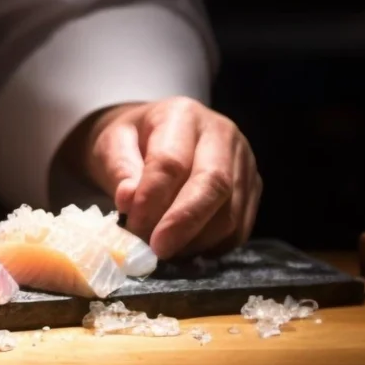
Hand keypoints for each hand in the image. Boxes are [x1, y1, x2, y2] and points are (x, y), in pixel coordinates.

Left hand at [74, 98, 260, 258]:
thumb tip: (127, 200)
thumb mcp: (112, 144)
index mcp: (182, 114)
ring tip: (163, 249)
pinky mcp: (252, 187)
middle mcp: (221, 134)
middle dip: (184, 223)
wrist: (153, 136)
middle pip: (214, 184)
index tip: (134, 228)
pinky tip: (185, 248)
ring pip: (231, 211)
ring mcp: (243, 161)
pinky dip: (212, 245)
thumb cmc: (130, 140)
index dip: (152, 199)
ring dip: (196, 239)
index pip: (172, 162)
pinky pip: (240, 227)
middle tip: (157, 250)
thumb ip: (119, 170)